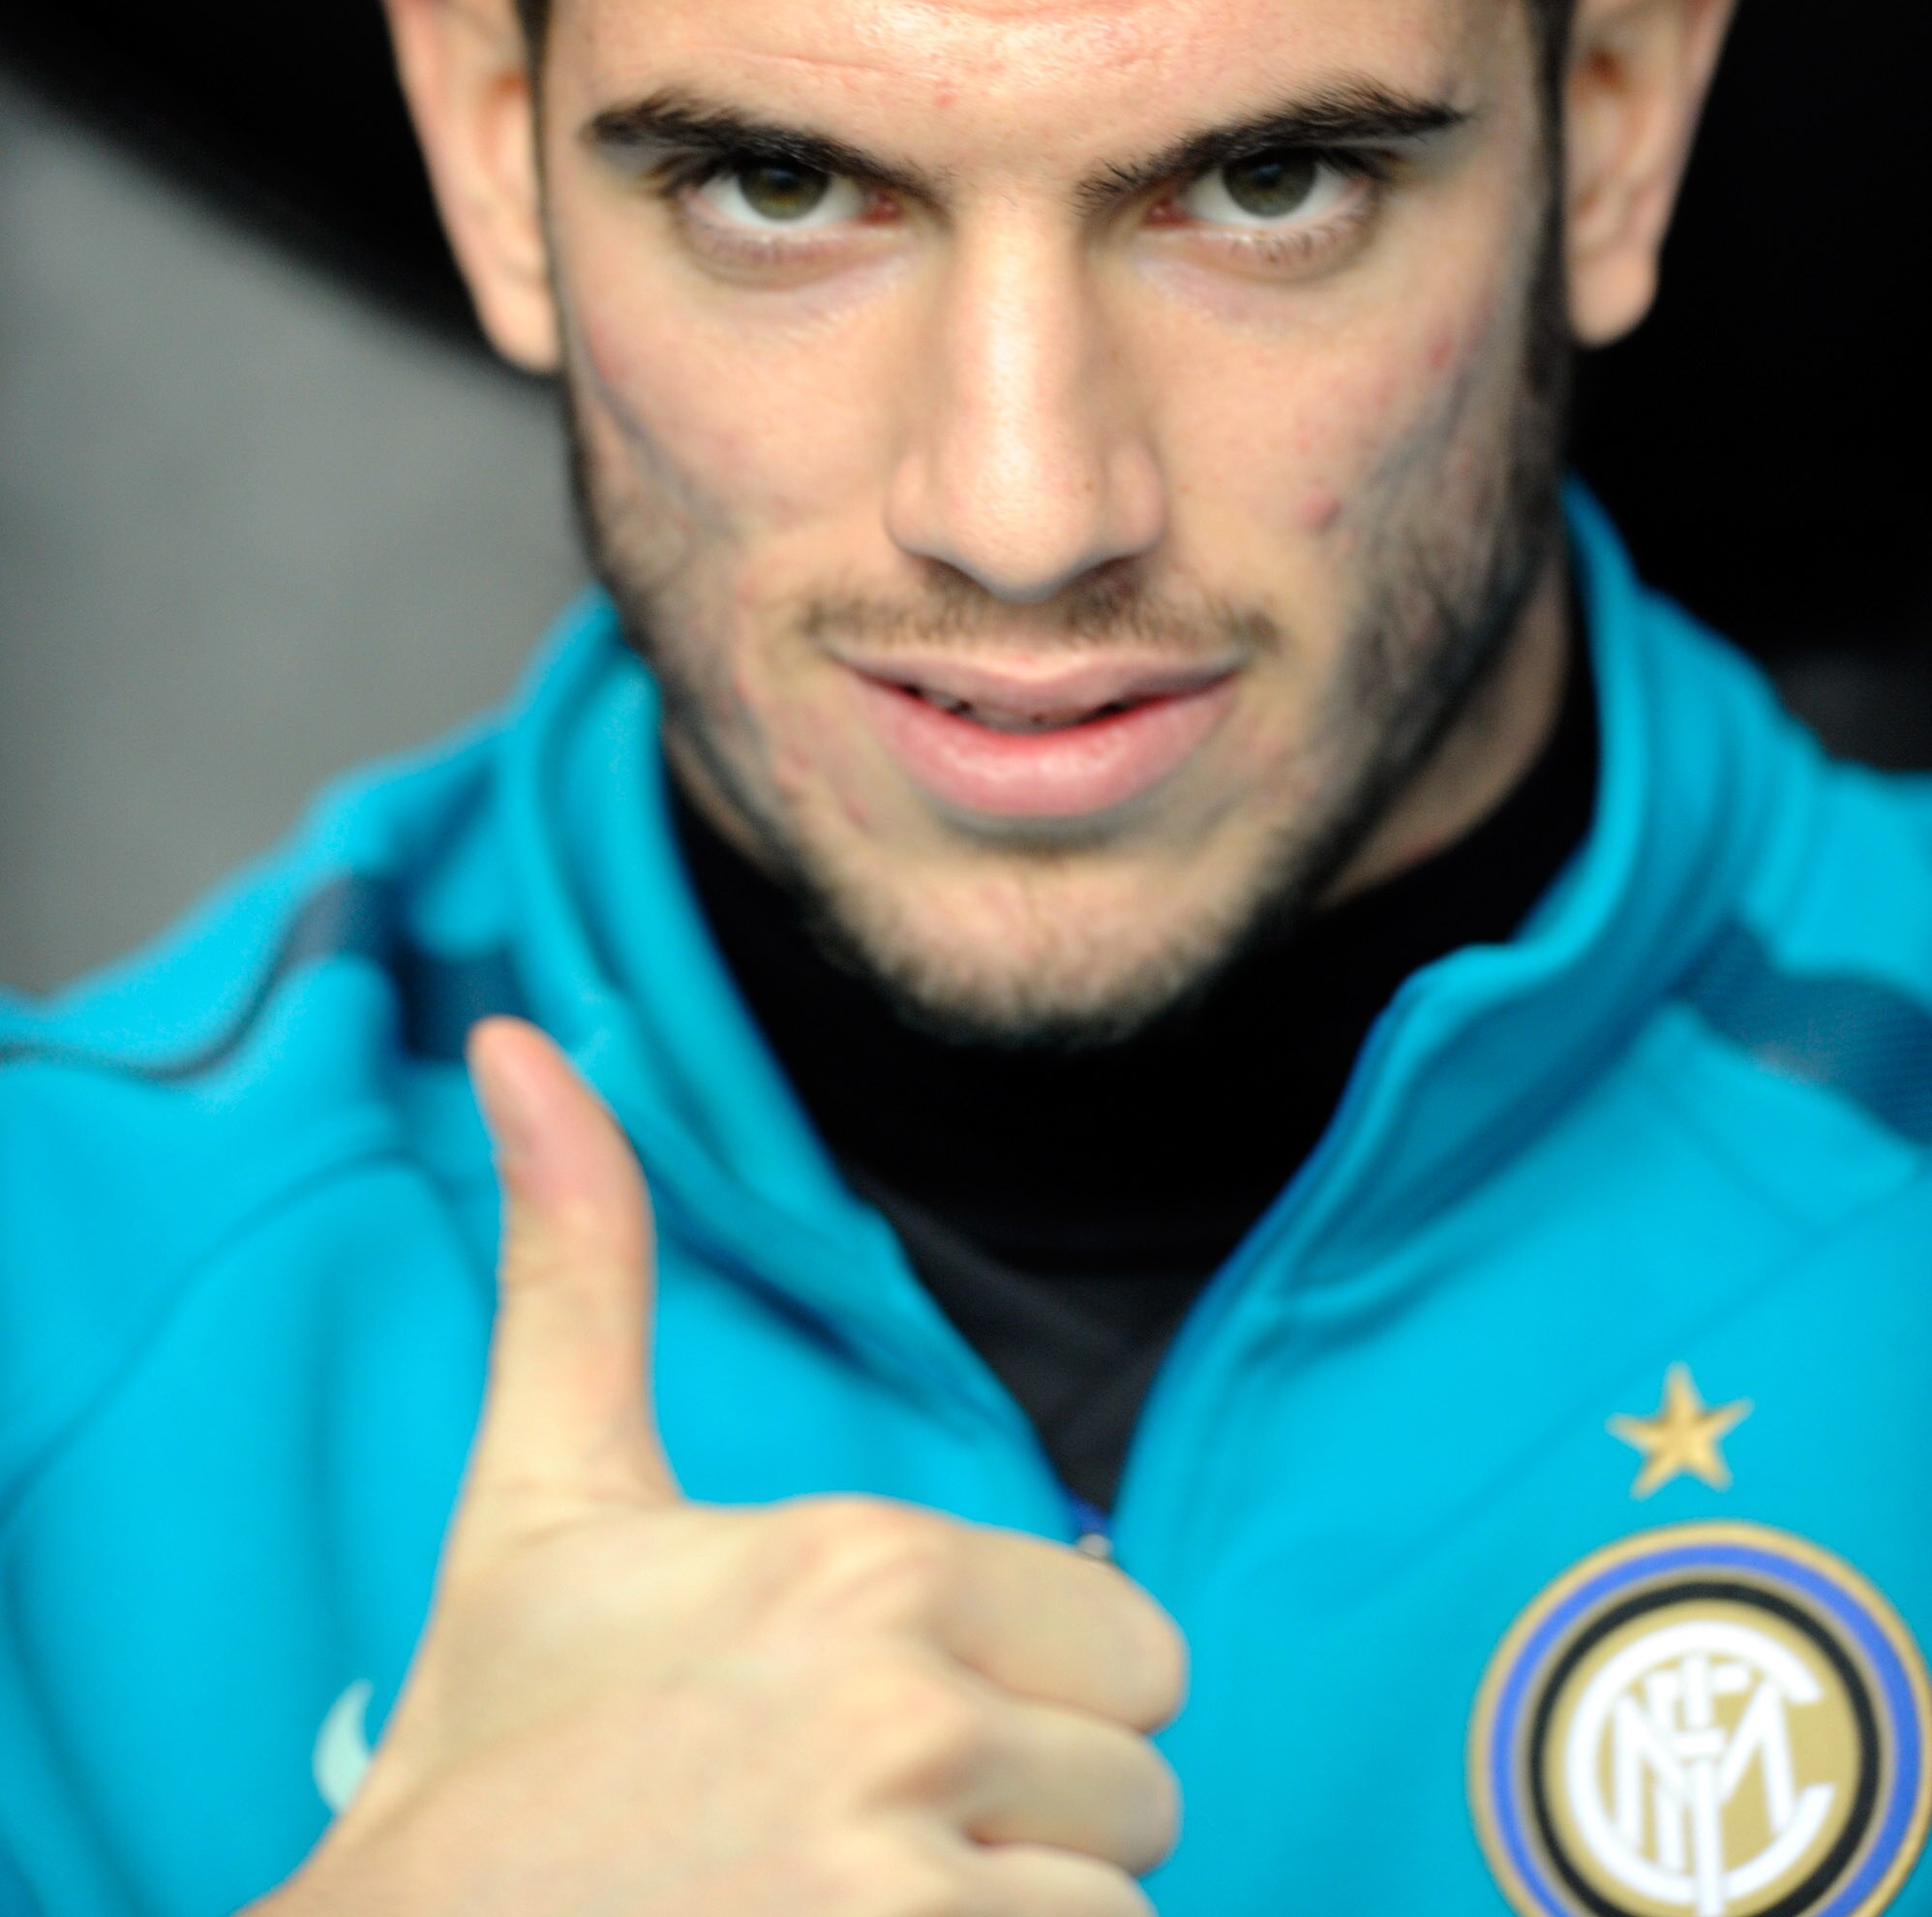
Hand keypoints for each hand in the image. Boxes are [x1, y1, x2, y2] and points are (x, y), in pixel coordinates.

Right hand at [258, 1019, 1185, 1915]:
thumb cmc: (490, 1747)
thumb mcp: (544, 1497)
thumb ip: (580, 1265)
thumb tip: (520, 1041)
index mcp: (862, 1568)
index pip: (1134, 1647)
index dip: (1036, 1698)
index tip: (899, 1730)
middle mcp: (908, 1715)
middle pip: (1139, 1786)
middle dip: (1034, 1820)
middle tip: (867, 1840)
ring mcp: (906, 1888)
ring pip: (1113, 1908)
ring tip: (852, 1907)